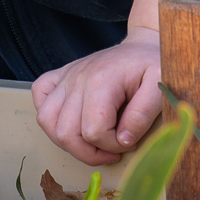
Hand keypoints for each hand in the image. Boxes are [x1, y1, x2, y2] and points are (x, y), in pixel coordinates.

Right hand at [31, 29, 164, 166]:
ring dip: (66, 141)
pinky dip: (48, 115)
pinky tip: (70, 122)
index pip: (93, 131)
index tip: (129, 142)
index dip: (112, 146)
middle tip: (111, 152)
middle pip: (65, 132)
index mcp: (101, 82)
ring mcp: (66, 77)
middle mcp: (77, 78)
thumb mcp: (160, 87)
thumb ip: (143, 115)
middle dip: (89, 153)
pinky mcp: (60, 76)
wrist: (142, 47)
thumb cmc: (153, 66)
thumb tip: (124, 141)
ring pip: (46, 121)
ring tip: (91, 144)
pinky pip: (39, 96)